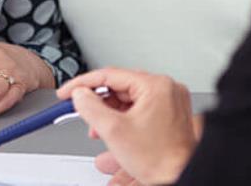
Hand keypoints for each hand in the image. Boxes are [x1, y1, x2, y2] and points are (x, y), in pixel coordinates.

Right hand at [57, 68, 196, 184]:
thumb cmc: (160, 159)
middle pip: (120, 89)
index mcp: (156, 86)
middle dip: (99, 105)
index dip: (83, 84)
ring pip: (129, 103)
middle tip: (83, 114)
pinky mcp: (170, 117)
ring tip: (99, 133)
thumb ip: (90, 107)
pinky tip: (114, 140)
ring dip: (110, 118)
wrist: (182, 177)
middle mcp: (166, 90)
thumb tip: (80, 95)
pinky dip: (124, 124)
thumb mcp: (113, 131)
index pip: (110, 75)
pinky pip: (140, 113)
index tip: (67, 92)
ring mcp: (170, 104)